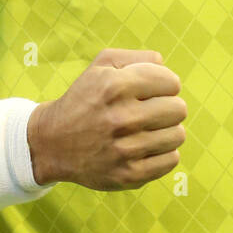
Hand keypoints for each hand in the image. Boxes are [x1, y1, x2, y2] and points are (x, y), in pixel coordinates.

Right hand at [27, 48, 186, 190]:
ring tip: (148, 129)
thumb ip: (136, 57)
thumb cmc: (84, 99)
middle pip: (179, 109)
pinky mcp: (129, 175)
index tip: (152, 91)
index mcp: (115, 86)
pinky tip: (146, 148)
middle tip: (152, 111)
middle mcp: (121, 118)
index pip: (171, 82)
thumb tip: (165, 66)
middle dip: (169, 106)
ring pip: (178, 135)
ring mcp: (125, 150)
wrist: (53, 143)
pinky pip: (171, 160)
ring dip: (167, 130)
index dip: (165, 85)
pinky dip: (164, 153)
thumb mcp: (101, 66)